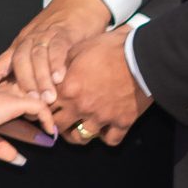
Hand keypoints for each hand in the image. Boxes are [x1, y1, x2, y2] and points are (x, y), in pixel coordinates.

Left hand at [0, 0, 111, 103]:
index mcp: (20, 45)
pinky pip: (58, 48)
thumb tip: (20, 95)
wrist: (79, 2)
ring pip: (38, 57)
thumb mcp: (41, 47)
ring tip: (47, 98)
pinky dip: (57, 62)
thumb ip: (31, 67)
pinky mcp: (65, 31)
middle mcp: (29, 39)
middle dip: (22, 82)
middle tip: (26, 103)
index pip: (0, 63)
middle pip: (19, 61)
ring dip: (41, 78)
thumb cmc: (59, 30)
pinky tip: (59, 77)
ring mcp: (46, 34)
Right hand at [0, 84, 57, 167]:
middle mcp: (5, 92)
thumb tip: (18, 159)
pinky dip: (48, 120)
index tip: (40, 133)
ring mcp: (11, 95)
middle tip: (51, 133)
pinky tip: (49, 132)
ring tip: (52, 134)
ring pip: (39, 100)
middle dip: (43, 116)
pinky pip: (41, 108)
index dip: (31, 117)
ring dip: (48, 117)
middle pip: (32, 100)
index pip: (20, 102)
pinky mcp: (15, 101)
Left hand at [52, 27, 151, 146]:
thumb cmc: (111, 48)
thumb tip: (54, 72)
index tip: (47, 105)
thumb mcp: (81, 48)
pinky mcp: (122, 122)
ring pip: (82, 138)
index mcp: (68, 89)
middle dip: (56, 124)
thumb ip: (63, 63)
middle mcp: (82, 107)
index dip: (44, 106)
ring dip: (78, 133)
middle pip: (59, 127)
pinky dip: (106, 136)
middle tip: (61, 119)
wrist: (143, 56)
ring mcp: (102, 118)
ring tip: (80, 126)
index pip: (45, 106)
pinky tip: (105, 129)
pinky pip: (110, 140)